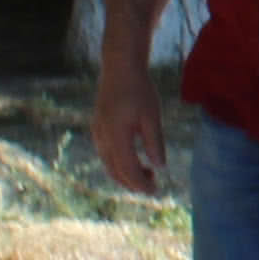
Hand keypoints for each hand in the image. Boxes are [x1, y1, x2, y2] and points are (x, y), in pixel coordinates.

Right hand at [87, 65, 169, 195]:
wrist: (120, 68)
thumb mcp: (152, 116)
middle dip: (133, 183)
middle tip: (153, 185)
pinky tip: (134, 160)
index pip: (128, 169)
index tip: (156, 190)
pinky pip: (106, 154)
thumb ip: (155, 142)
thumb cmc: (139, 90)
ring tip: (147, 173)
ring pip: (109, 164)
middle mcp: (103, 138)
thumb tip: (160, 167)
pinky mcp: (98, 128)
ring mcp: (98, 133)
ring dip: (126, 174)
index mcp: (117, 136)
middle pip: (115, 171)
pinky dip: (119, 163)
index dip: (141, 183)